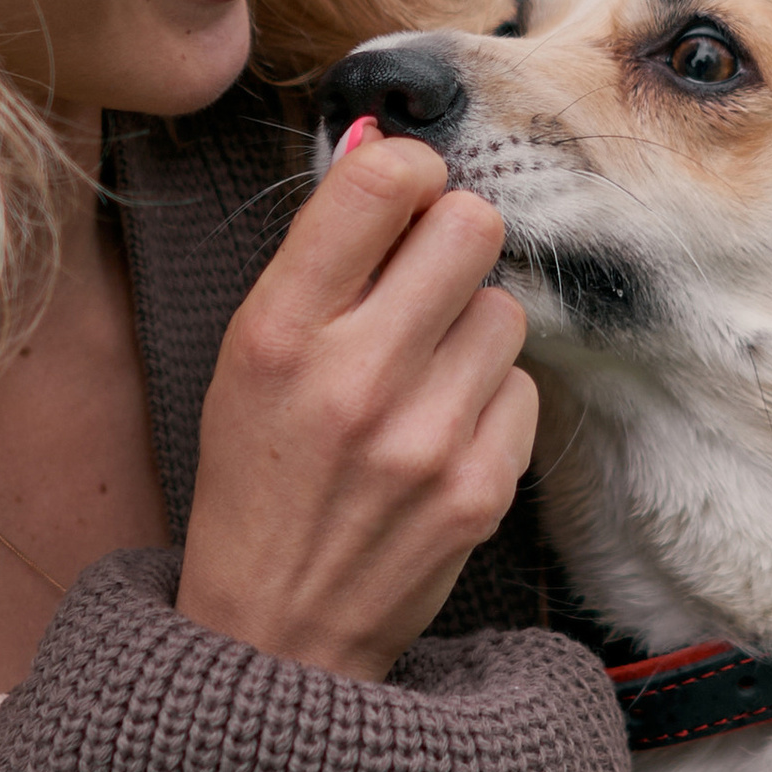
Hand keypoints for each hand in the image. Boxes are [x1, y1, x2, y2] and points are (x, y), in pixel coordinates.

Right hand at [177, 125, 536, 681]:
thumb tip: (383, 140)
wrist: (275, 631)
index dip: (411, 173)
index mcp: (279, 330)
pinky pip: (523, 387)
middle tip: (424, 281)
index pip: (384, 182)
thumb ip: (319, 253)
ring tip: (421, 373)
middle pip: (473, 226)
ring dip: (472, 326)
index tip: (405, 200)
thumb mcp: (249, 354)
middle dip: (454, 241)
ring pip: (505, 308)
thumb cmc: (257, 473)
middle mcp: (353, 376)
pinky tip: (441, 432)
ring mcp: (425, 437)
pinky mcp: (481, 488)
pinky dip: (491, 400)